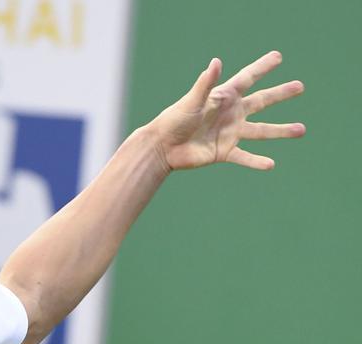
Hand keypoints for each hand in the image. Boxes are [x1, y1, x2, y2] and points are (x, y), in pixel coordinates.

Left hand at [149, 51, 304, 171]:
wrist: (163, 147)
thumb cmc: (174, 119)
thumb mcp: (192, 101)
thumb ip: (205, 84)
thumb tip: (216, 62)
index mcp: (224, 96)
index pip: (248, 78)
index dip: (263, 67)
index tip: (278, 57)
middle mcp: (231, 113)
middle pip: (262, 101)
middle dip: (281, 94)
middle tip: (300, 86)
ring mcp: (230, 133)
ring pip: (261, 131)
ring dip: (281, 131)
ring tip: (302, 130)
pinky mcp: (224, 152)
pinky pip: (244, 157)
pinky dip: (256, 161)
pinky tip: (271, 164)